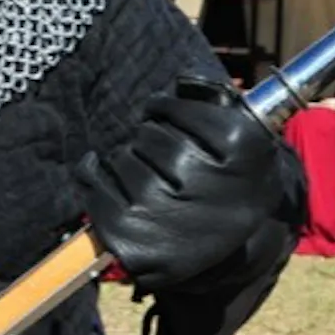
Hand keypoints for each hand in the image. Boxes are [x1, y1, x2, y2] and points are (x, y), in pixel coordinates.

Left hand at [76, 76, 299, 294]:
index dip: (167, 107)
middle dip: (149, 137)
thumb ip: (215, 100)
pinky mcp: (129, 239)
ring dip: (127, 158)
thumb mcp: (242, 140)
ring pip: (122, 158)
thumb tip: (181, 82)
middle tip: (159, 151)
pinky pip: (94, 182)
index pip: (178, 109)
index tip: (163, 111)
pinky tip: (105, 174)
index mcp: (242, 151)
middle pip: (149, 135)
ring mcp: (165, 217)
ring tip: (146, 173)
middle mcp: (206, 186)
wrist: (230, 252)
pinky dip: (92, 172)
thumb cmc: (228, 184)